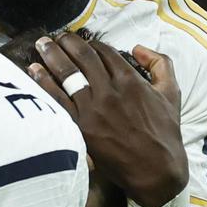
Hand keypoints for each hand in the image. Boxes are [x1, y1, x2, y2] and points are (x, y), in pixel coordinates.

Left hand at [28, 34, 187, 206]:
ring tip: (42, 45)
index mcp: (131, 80)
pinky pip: (58, 99)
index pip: (104, 52)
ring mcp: (93, 109)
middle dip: (67, 43)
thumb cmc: (165, 133)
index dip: (90, 43)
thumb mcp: (172, 93)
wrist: (156, 170)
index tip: (80, 41)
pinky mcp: (81, 127)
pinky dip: (44, 82)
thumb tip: (138, 47)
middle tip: (56, 37)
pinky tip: (34, 71)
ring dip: (52, 55)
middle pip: (82, 58)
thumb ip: (161, 64)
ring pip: (67, 74)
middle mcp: (110, 91)